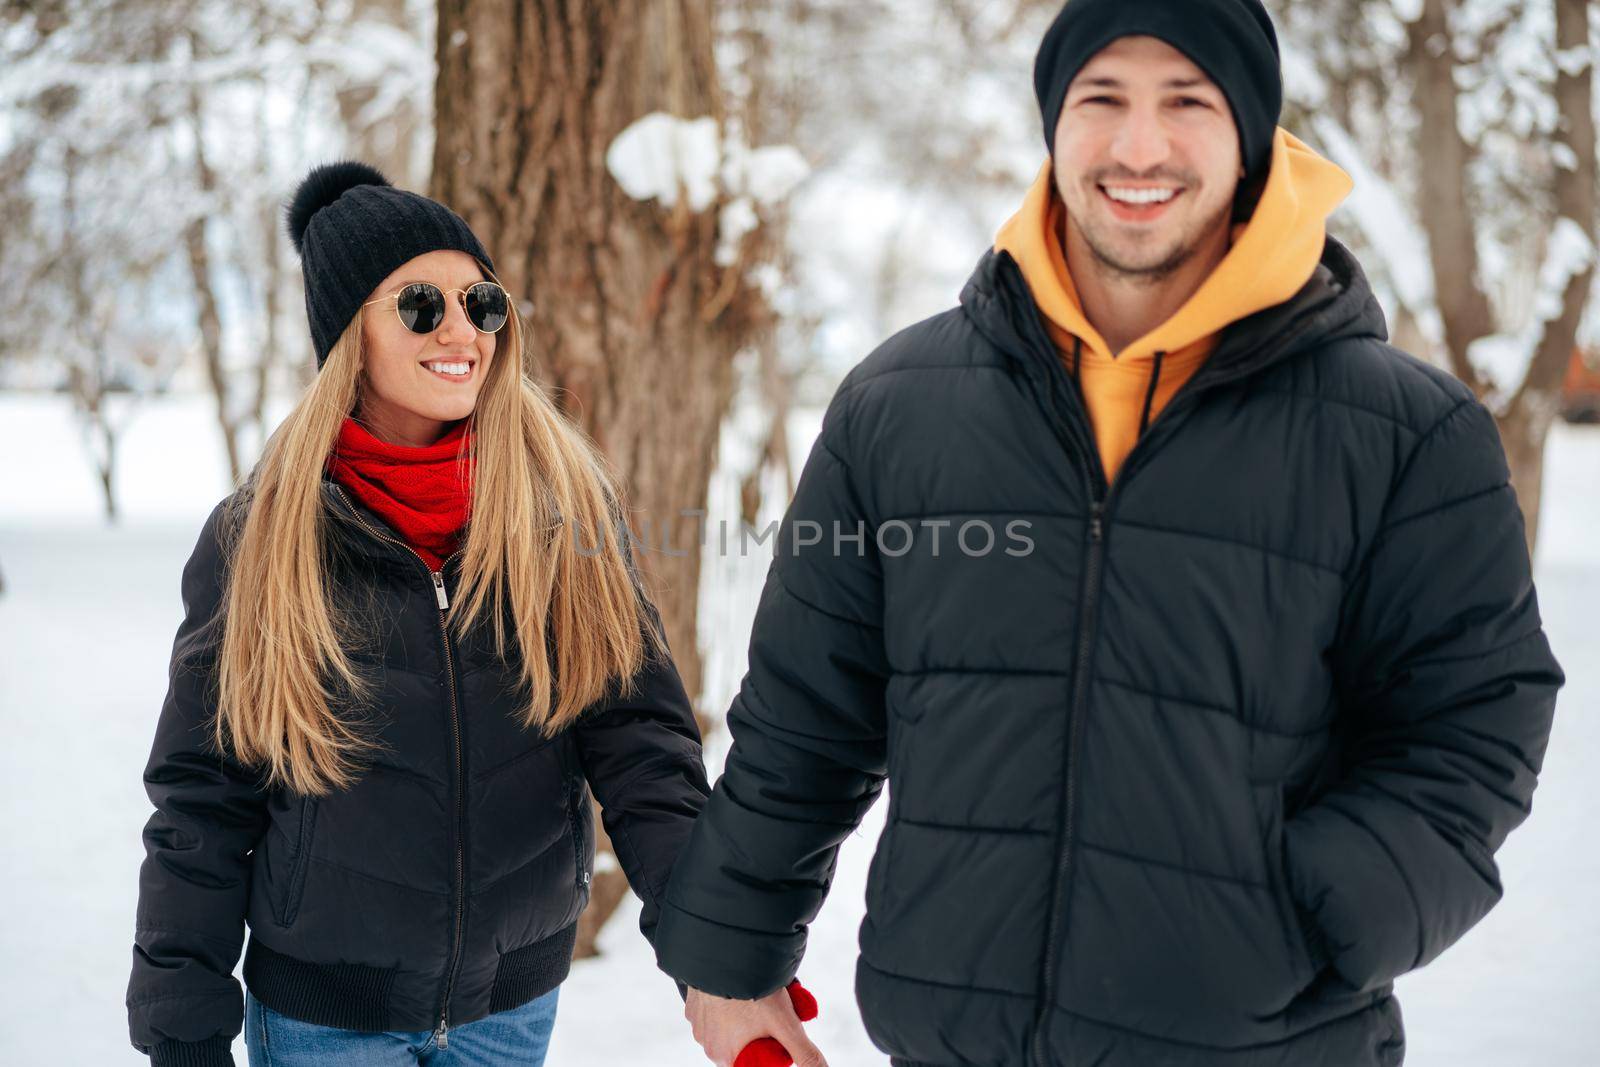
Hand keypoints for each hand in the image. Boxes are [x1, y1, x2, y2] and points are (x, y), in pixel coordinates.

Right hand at [684, 981, 826, 1066]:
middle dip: (756, 1033)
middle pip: (739, 1046)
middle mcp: (707, 1045)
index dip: (769, 1049)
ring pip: (725, 1027)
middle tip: (772, 1010)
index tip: (779, 1031)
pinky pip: (711, 1009)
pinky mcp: (692, 1002)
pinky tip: (737, 989)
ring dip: (740, 1017)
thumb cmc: (756, 991)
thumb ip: (804, 1053)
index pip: (752, 1062)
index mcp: (726, 1057)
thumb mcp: (786, 1024)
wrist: (727, 952)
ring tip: (758, 996)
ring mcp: (697, 1023)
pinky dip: (723, 1003)